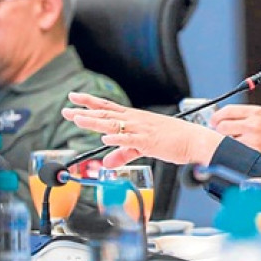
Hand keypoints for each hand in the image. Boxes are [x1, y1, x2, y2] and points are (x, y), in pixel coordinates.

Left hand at [62, 92, 224, 167]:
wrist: (194, 140)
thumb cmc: (173, 140)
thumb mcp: (143, 147)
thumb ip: (123, 153)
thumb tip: (107, 162)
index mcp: (135, 118)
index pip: (108, 107)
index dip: (90, 102)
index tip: (74, 97)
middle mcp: (136, 120)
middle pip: (107, 113)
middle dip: (85, 111)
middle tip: (67, 109)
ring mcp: (142, 130)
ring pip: (114, 124)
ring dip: (95, 121)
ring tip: (79, 119)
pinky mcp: (149, 141)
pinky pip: (131, 140)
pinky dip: (118, 138)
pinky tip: (106, 138)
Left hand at [210, 105, 260, 157]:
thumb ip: (251, 116)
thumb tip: (232, 118)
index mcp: (257, 112)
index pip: (228, 110)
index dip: (217, 116)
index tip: (214, 120)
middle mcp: (253, 124)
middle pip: (222, 125)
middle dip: (220, 130)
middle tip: (223, 134)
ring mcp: (251, 139)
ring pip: (226, 139)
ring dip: (228, 142)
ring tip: (238, 144)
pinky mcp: (251, 152)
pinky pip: (233, 151)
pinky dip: (234, 152)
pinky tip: (241, 152)